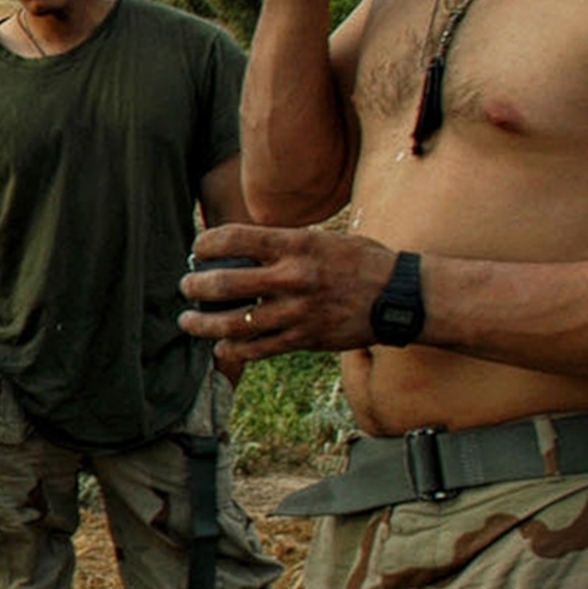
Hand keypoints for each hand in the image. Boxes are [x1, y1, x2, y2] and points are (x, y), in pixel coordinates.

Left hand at [177, 223, 396, 363]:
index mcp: (297, 245)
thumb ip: (285, 244)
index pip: (236, 238)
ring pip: (233, 324)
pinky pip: (257, 349)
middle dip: (195, 286)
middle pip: (224, 283)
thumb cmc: (361, 263)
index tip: (197, 248)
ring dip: (203, 324)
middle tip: (186, 286)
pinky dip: (233, 350)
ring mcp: (297, 312)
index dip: (207, 243)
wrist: (401, 297)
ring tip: (189, 321)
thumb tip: (240, 248)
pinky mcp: (304, 339)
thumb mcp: (324, 239)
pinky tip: (221, 346)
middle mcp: (294, 278)